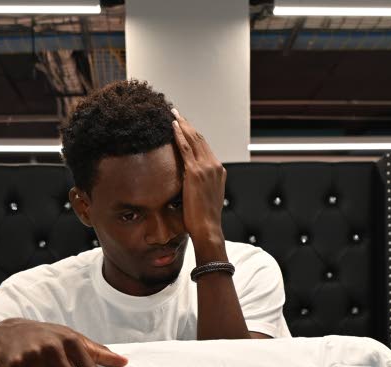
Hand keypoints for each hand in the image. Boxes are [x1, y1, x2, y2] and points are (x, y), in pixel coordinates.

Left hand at [171, 108, 225, 249]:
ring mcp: (206, 168)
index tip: (185, 125)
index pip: (205, 147)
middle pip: (200, 139)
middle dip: (188, 124)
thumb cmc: (203, 219)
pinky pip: (186, 148)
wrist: (208, 228)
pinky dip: (179, 135)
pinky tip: (172, 126)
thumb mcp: (204, 197)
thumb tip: (188, 183)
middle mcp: (215, 166)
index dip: (194, 134)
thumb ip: (200, 185)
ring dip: (183, 125)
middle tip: (177, 113)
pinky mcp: (196, 172)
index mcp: (218, 171)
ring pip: (194, 139)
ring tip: (174, 114)